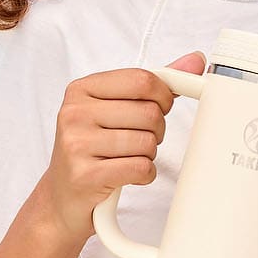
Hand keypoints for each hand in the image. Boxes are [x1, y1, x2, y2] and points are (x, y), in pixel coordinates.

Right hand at [40, 53, 204, 244]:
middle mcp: (74, 113)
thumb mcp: (115, 109)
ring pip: (147, 142)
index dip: (163, 96)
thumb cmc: (94, 148)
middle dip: (156, 130)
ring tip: (128, 157)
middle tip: (140, 139)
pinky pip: (140, 168)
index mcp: (81, 89)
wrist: (62, 196)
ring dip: (148, 154)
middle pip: (149, 113)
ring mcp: (77, 144)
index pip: (142, 80)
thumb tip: (195, 60)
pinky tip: (127, 175)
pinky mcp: (86, 176)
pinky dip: (144, 174)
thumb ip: (154, 85)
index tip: (159, 107)